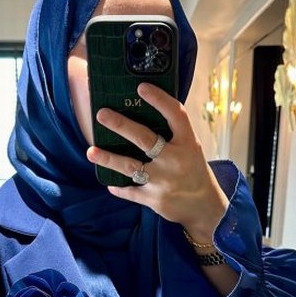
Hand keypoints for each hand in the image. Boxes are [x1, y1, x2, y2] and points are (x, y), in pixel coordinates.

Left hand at [85, 82, 227, 239]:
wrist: (204, 208)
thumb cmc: (194, 171)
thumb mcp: (191, 149)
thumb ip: (173, 135)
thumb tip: (141, 113)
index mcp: (188, 143)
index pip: (175, 115)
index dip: (159, 100)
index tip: (141, 88)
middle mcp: (175, 160)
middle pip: (144, 138)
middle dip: (121, 125)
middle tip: (101, 114)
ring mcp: (164, 181)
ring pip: (130, 166)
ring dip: (108, 159)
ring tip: (91, 152)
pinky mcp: (155, 199)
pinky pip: (130, 192)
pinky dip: (119, 188)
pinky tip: (109, 182)